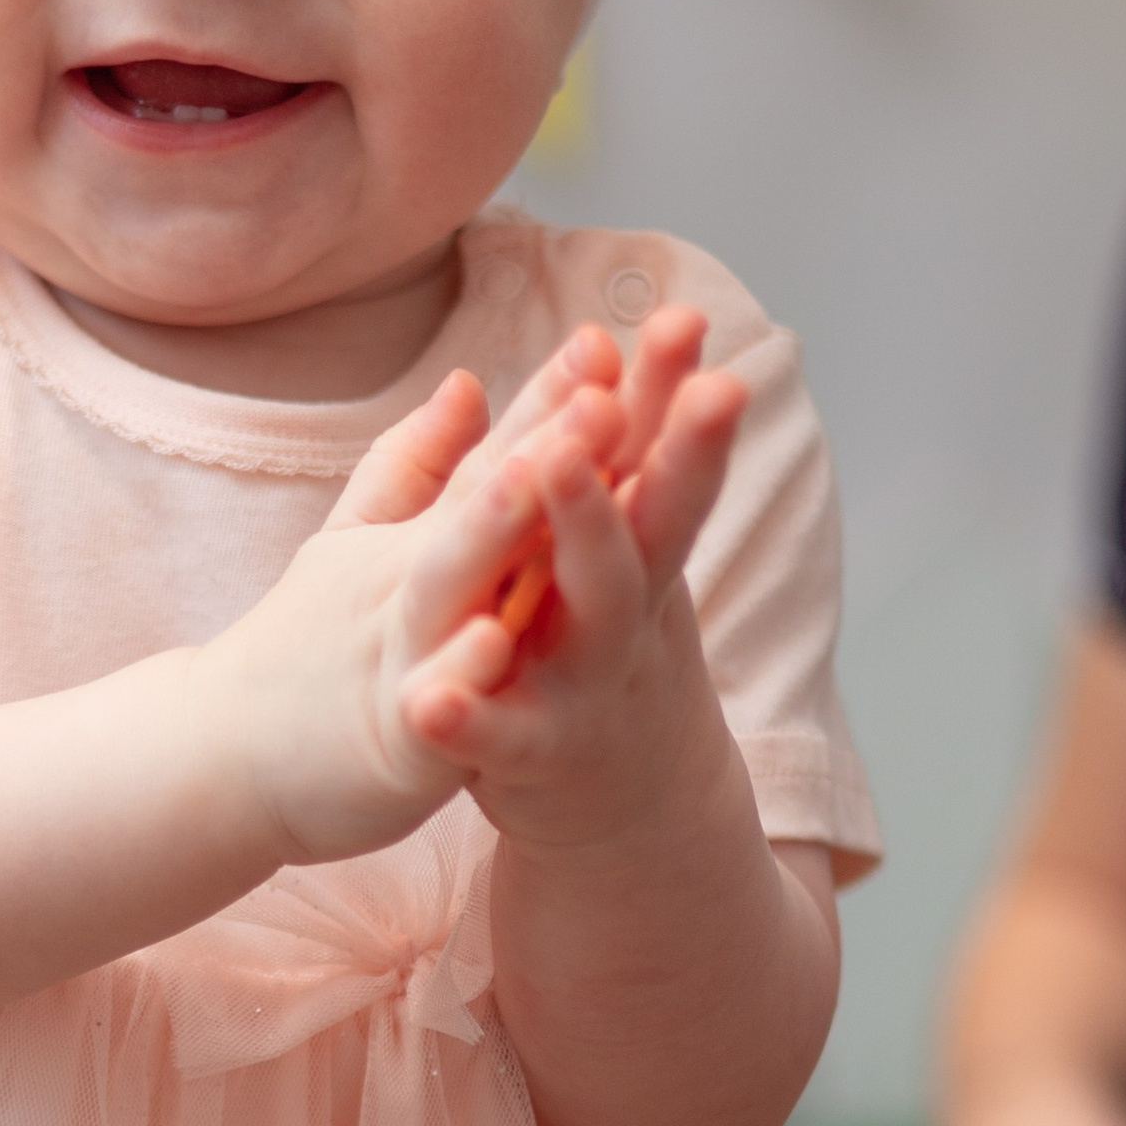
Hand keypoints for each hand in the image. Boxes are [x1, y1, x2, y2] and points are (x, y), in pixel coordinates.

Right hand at [206, 357, 634, 867]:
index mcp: (420, 542)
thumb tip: (470, 379)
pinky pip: (433, 709)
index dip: (548, 400)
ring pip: (450, 584)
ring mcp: (399, 659)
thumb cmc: (303, 650)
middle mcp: (411, 585)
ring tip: (538, 472)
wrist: (218, 760)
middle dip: (544, 447)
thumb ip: (415, 465)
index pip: (492, 457)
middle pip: (481, 506)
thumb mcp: (354, 543)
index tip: (609, 337)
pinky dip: (458, 676)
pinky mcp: (392, 745)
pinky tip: (494, 643)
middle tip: (607, 389)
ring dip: (491, 528)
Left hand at [390, 311, 747, 854]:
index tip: (683, 315)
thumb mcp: (614, 554)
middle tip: (697, 380)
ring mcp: (590, 679)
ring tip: (557, 466)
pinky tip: (428, 698)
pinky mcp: (538, 754)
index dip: (667, 389)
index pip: (653, 454)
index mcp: (630, 551)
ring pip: (599, 602)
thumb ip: (606, 457)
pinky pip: (501, 734)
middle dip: (674, 445)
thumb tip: (598, 343)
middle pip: (655, 514)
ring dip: (583, 530)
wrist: (628, 810)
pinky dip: (469, 718)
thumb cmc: (596, 652)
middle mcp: (626, 607)